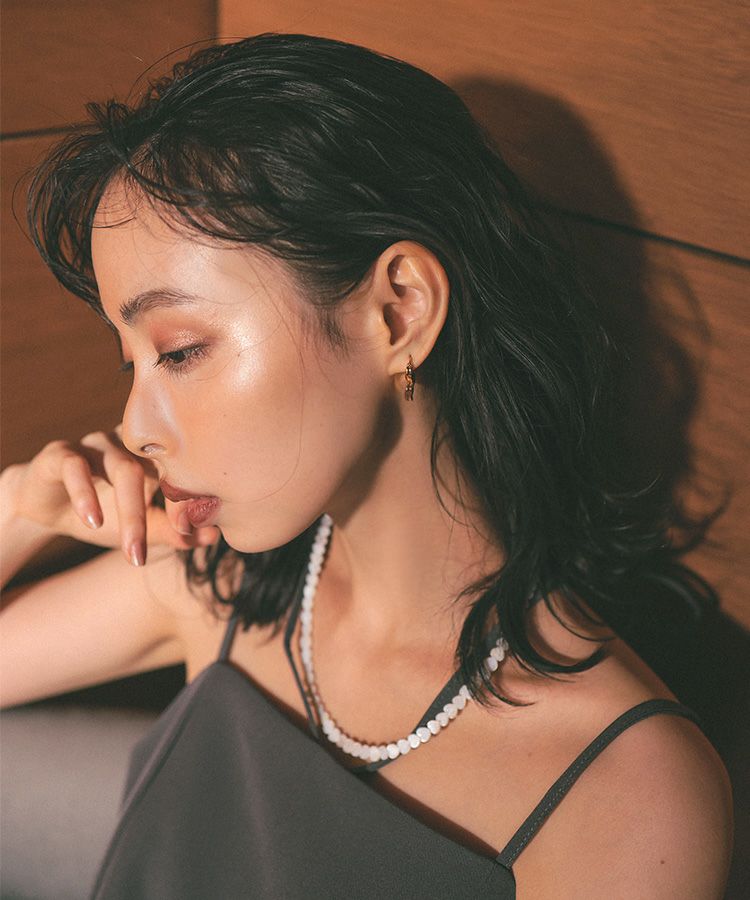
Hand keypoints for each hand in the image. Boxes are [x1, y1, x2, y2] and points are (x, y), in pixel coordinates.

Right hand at [5, 425, 219, 565]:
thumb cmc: (103, 513)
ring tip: (131, 547)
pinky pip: (75, 467)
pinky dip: (85, 495)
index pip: (186, 471)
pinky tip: (92, 522)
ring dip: (131, 510)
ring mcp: (97, 444)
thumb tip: (214, 536)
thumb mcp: (141, 528)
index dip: (195, 501)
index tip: (201, 532)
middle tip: (178, 540)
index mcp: (155, 457)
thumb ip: (174, 531)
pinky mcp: (61, 453)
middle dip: (169, 508)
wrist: (45, 509)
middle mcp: (131, 444)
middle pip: (161, 468)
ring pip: (123, 468)